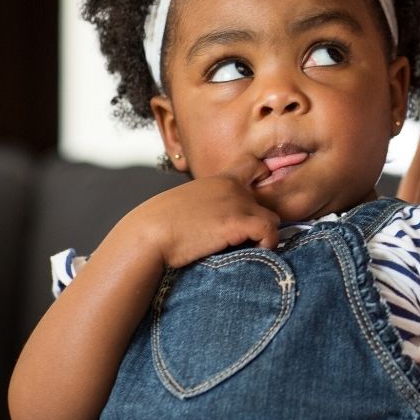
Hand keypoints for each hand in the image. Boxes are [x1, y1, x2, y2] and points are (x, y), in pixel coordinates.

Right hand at [118, 175, 280, 270]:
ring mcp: (237, 203)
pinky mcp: (238, 222)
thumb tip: (211, 221)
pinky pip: (270, 231)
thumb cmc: (157, 225)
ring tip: (250, 248)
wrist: (147, 235)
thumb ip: (205, 204)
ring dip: (265, 234)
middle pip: (266, 201)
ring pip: (272, 218)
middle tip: (250, 238)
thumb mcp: (185, 204)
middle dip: (260, 219)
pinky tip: (256, 252)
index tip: (259, 201)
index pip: (253, 166)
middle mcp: (231, 187)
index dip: (263, 182)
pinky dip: (268, 243)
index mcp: (218, 180)